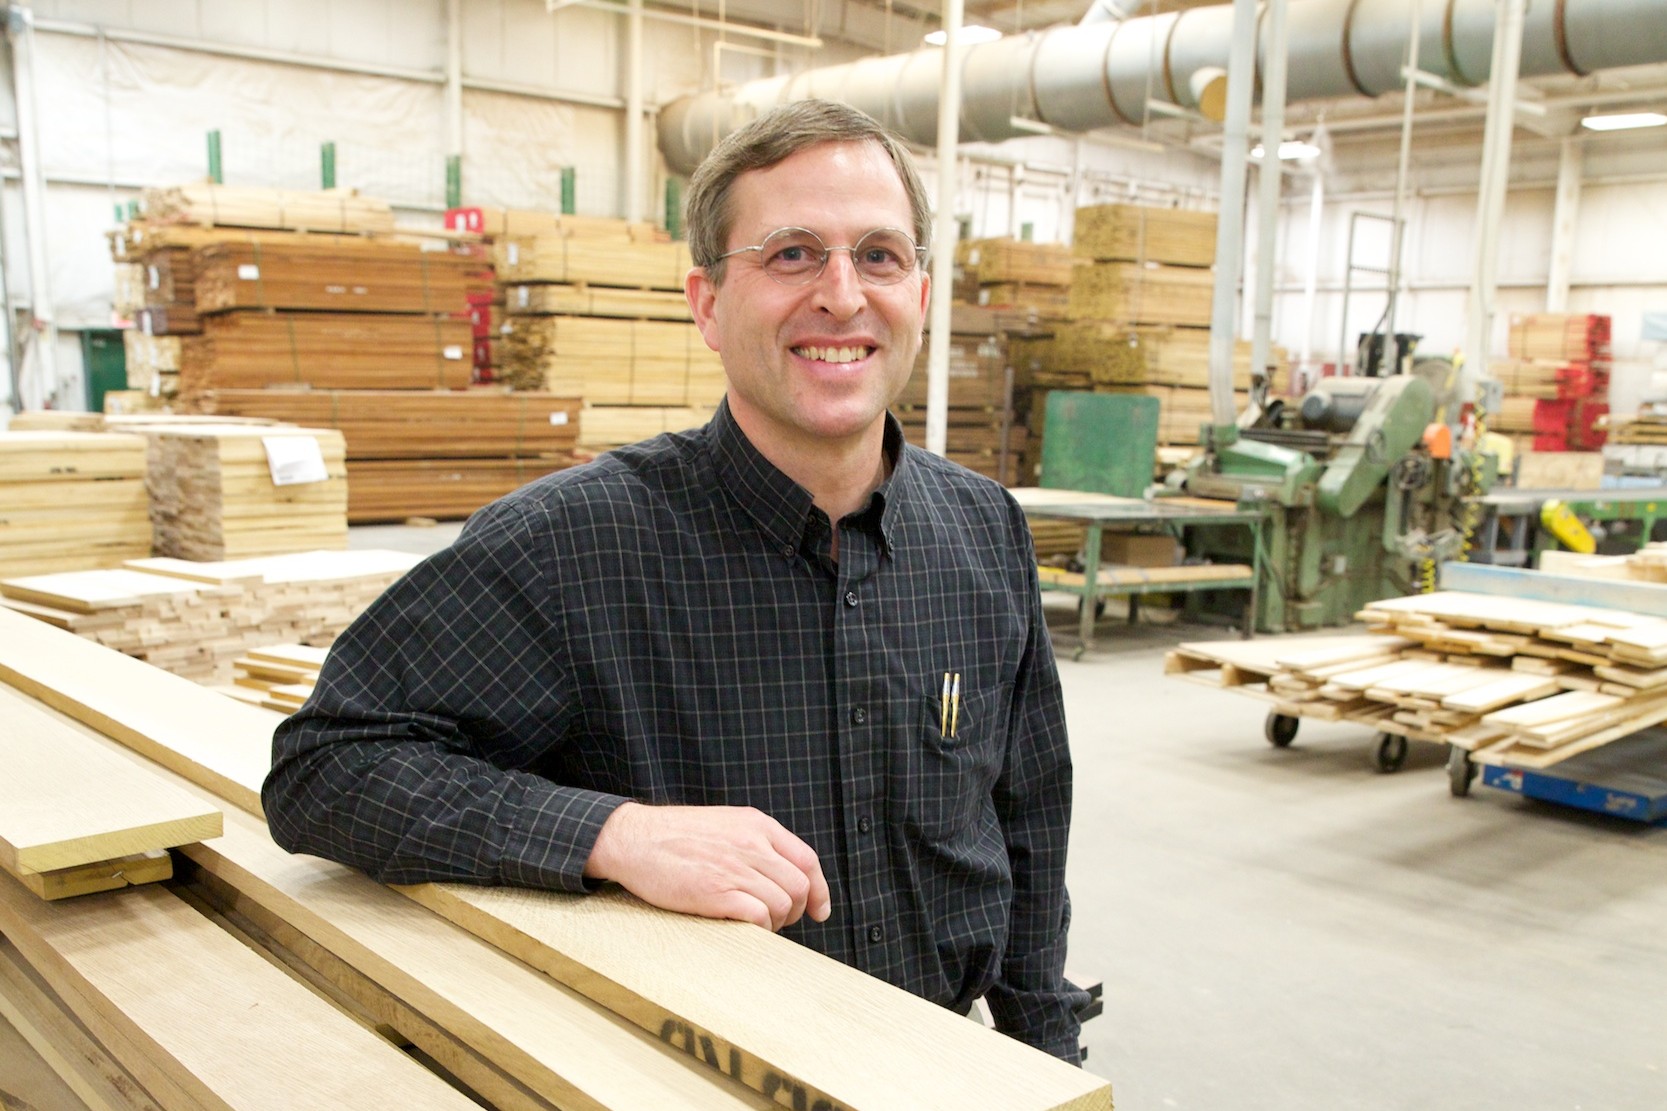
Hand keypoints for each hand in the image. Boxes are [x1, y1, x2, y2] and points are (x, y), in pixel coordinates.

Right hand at [584, 802, 831, 931]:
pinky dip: (761, 928)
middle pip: (800, 886)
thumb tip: (782, 873)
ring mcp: (735, 868)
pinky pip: (760, 917)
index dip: (820, 890)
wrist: (634, 838)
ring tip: (758, 924)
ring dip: (777, 922)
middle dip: (797, 911)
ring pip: (784, 904)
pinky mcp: (717, 892)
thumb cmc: (675, 835)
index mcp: (757, 825)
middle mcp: (752, 845)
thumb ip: (755, 842)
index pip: (807, 860)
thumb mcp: (725, 823)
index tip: (820, 911)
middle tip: (779, 920)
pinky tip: (747, 928)